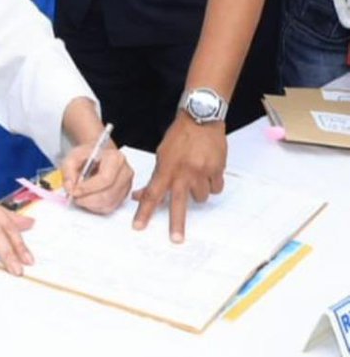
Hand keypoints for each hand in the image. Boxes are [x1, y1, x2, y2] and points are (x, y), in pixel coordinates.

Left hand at [60, 143, 132, 213]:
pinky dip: (96, 207)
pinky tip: (88, 200)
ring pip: (109, 203)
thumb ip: (68, 170)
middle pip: (108, 194)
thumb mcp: (73, 156)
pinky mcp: (123, 196)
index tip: (74, 191)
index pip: (105, 178)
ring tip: (79, 198)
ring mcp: (126, 185)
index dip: (88, 188)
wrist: (98, 156)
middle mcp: (125, 172)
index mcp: (115, 158)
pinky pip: (110, 207)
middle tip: (74, 197)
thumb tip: (69, 187)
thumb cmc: (88, 155)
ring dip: (91, 204)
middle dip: (88, 199)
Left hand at [132, 113, 226, 241]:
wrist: (201, 117)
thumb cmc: (179, 136)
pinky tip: (209, 172)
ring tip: (196, 176)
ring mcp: (201, 172)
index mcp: (166, 168)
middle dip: (176, 224)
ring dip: (197, 192)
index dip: (144, 211)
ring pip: (201, 197)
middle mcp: (183, 172)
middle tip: (176, 239)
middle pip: (178, 203)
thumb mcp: (162, 153)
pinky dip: (212, 184)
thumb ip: (156, 176)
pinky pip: (216, 188)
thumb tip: (141, 196)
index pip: (152, 193)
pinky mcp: (217, 170)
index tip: (138, 227)